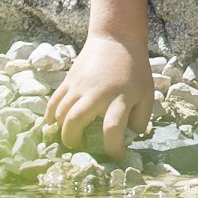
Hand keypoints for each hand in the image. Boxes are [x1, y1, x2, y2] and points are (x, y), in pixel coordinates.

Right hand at [46, 32, 151, 159]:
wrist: (116, 40)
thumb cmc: (134, 69)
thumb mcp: (147, 93)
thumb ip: (142, 118)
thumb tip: (132, 137)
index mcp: (119, 99)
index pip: (112, 129)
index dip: (112, 148)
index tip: (115, 157)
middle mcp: (96, 94)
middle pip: (76, 121)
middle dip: (73, 140)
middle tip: (78, 147)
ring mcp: (79, 86)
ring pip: (60, 112)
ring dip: (61, 129)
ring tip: (69, 136)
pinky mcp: (68, 80)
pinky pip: (53, 101)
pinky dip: (50, 115)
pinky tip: (52, 124)